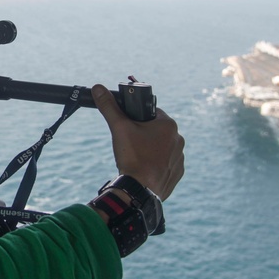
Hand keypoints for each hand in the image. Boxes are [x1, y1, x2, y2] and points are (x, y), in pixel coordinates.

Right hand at [91, 84, 184, 200]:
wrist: (140, 190)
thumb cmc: (132, 157)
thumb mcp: (119, 128)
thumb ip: (109, 106)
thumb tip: (98, 88)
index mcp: (168, 124)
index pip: (152, 112)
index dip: (138, 117)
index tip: (128, 126)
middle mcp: (179, 139)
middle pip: (157, 130)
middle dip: (143, 134)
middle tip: (129, 143)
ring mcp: (179, 157)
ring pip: (162, 146)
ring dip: (150, 149)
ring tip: (136, 157)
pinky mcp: (177, 172)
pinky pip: (166, 163)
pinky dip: (156, 164)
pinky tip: (144, 168)